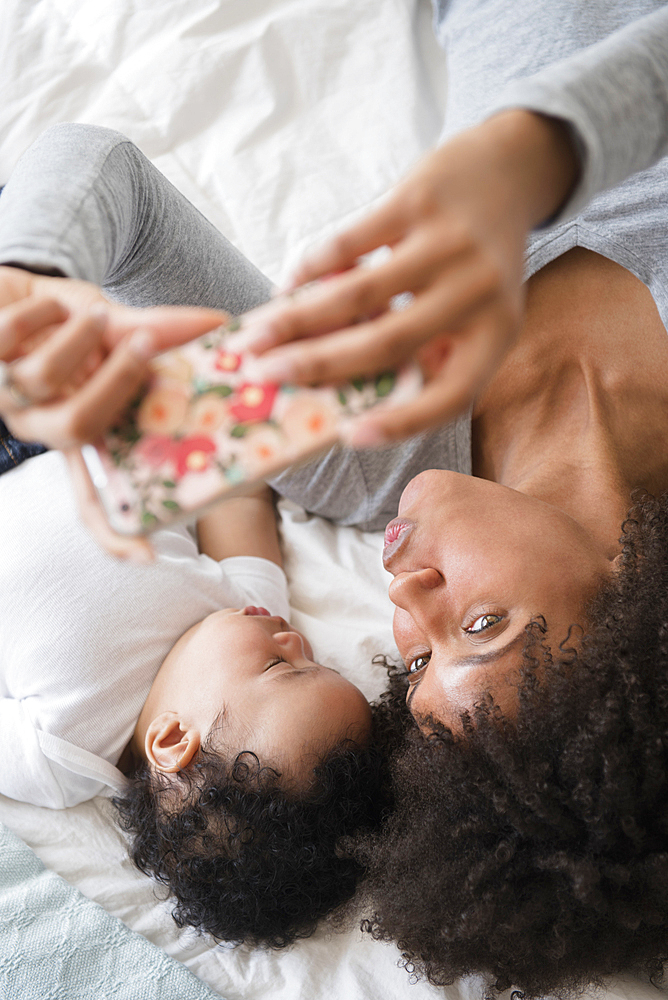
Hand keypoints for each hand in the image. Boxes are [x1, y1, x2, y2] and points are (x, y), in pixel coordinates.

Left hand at [0, 266, 225, 560]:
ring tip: (96, 315)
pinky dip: (45, 311)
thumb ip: (167, 332)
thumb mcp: (122, 330)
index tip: (148, 556)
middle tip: (145, 347)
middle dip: (116, 384)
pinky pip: (15, 334)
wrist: (22, 287)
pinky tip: (53, 305)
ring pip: (43, 378)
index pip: (91, 498)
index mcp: (78, 433)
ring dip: (79, 337)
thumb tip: (225, 325)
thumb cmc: (71, 316)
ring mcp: (7, 394)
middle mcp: (40, 425)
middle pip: (77, 429)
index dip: (115, 533)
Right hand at [236, 110, 578, 443]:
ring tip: (255, 336)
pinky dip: (310, 268)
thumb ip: (425, 350)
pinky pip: (350, 242)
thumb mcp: (471, 314)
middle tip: (264, 379)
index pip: (451, 395)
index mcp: (497, 333)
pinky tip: (287, 288)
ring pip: (358, 293)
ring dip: (297, 319)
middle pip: (387, 344)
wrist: (506, 173)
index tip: (350, 437)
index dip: (401, 423)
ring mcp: (449, 243)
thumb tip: (337, 384)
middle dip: (316, 366)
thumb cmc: (475, 264)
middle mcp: (478, 291)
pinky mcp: (418, 200)